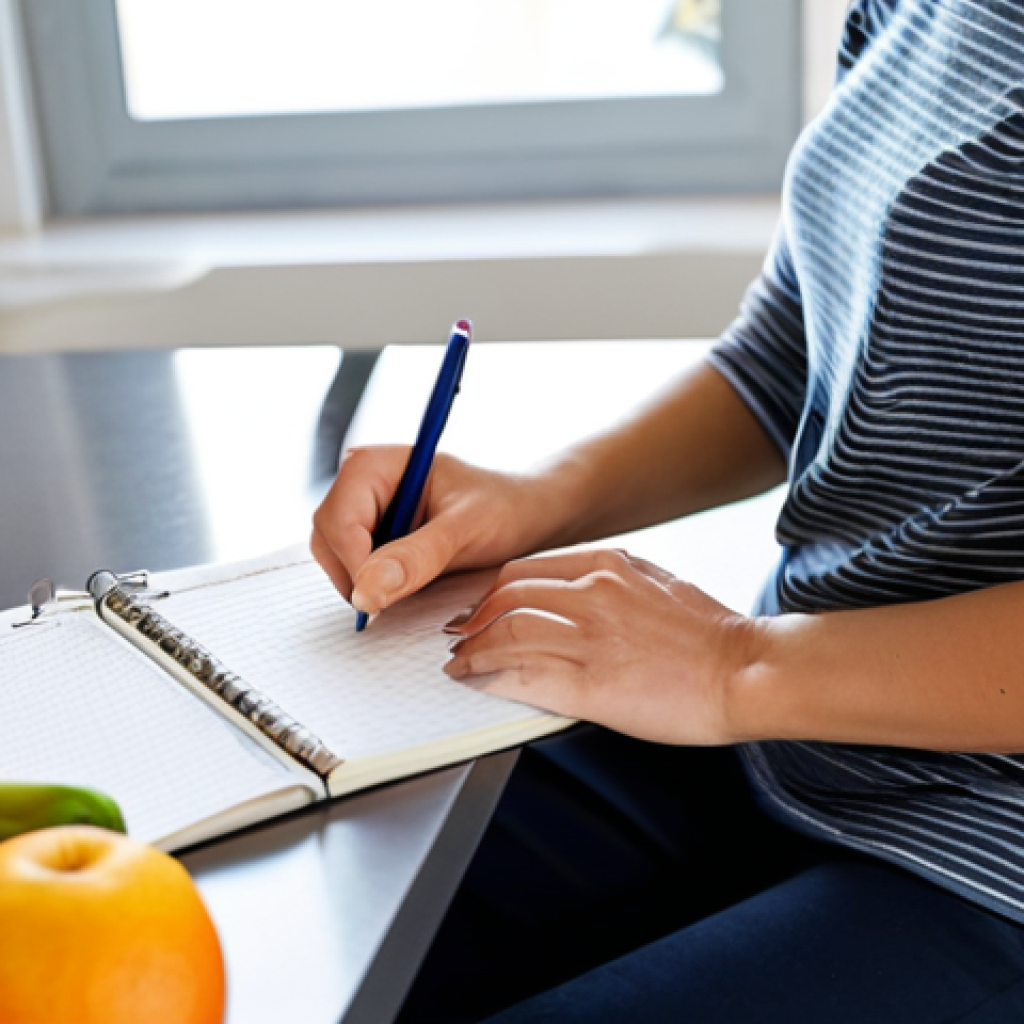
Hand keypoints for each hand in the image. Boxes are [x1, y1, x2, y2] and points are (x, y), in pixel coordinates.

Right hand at [312, 448, 571, 616]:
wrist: (526, 514)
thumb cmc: (504, 508)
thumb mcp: (466, 530)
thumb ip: (417, 557)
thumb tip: (365, 591)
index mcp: (376, 465)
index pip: (339, 520)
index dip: (355, 563)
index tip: (381, 598)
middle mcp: (361, 485)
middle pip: (328, 540)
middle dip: (358, 575)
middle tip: (399, 598)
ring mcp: (364, 512)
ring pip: (336, 560)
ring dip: (367, 582)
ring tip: (415, 584)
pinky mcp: (372, 537)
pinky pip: (354, 570)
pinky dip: (375, 586)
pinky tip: (410, 584)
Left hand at [443, 549, 753, 745]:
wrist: (746, 671)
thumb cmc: (710, 633)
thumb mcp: (658, 581)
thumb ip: (613, 578)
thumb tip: (575, 588)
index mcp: (607, 565)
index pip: (525, 570)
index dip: (490, 591)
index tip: (478, 607)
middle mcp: (591, 594)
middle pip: (505, 597)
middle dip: (472, 617)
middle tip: (457, 634)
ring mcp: (588, 638)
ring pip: (504, 634)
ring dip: (471, 650)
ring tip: (458, 664)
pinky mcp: (589, 685)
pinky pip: (521, 676)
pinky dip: (489, 677)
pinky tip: (478, 682)